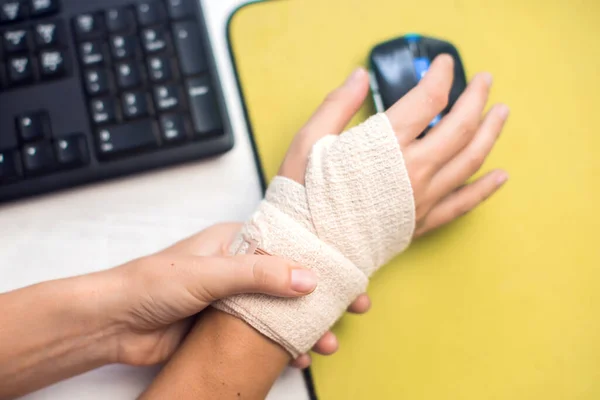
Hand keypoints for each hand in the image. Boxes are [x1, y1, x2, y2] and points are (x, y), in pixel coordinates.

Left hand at [98, 223, 368, 366]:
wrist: (114, 324)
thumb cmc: (151, 284)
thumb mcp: (210, 273)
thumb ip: (259, 275)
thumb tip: (307, 279)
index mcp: (235, 241)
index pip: (287, 244)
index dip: (320, 257)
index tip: (347, 271)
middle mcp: (237, 268)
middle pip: (289, 279)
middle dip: (320, 295)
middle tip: (351, 307)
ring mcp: (233, 299)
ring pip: (280, 310)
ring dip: (304, 325)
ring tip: (326, 340)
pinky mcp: (225, 327)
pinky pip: (262, 335)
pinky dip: (281, 345)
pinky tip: (296, 357)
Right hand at [279, 54, 508, 366]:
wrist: (305, 249)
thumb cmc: (303, 195)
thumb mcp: (309, 141)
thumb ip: (338, 105)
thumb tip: (360, 76)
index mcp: (386, 146)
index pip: (427, 101)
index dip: (440, 76)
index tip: (445, 62)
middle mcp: (413, 171)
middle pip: (459, 128)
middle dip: (476, 99)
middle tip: (485, 81)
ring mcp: (422, 199)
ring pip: (469, 162)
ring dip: (490, 134)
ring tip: (501, 114)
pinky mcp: (422, 223)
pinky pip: (463, 204)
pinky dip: (484, 189)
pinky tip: (500, 176)